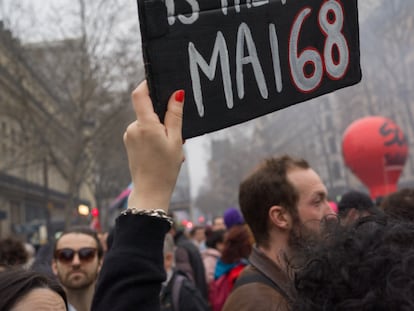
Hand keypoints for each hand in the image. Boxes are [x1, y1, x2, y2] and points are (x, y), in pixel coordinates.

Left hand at [123, 81, 184, 211]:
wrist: (151, 191)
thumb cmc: (165, 168)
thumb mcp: (175, 140)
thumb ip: (175, 115)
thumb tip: (177, 94)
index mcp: (145, 125)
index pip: (140, 94)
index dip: (147, 84)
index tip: (159, 81)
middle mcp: (133, 128)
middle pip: (147, 110)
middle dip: (163, 117)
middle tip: (176, 134)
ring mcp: (129, 136)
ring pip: (147, 123)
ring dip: (160, 130)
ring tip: (170, 148)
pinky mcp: (129, 143)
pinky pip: (143, 132)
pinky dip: (154, 137)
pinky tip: (162, 152)